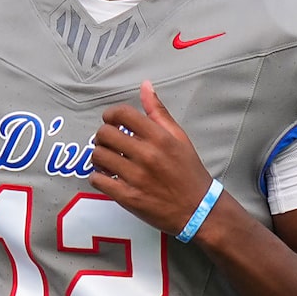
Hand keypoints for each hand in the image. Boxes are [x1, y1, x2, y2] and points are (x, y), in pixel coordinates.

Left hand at [91, 84, 215, 233]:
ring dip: (98, 156)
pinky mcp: (128, 197)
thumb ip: (159, 112)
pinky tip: (107, 177)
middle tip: (108, 142)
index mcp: (159, 137)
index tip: (111, 121)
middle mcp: (146, 155)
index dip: (110, 115)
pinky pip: (98, 180)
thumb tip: (145, 86)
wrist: (198, 210)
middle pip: (105, 134)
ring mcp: (136, 177)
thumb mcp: (179, 138)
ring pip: (98, 156)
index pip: (122, 114)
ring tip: (107, 159)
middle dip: (102, 135)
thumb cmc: (189, 172)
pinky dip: (97, 177)